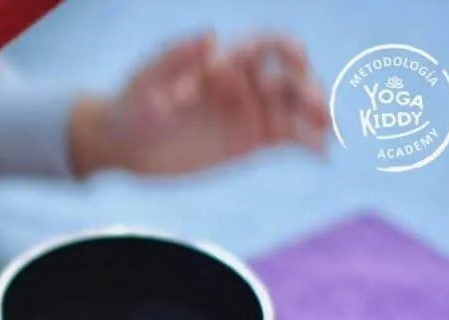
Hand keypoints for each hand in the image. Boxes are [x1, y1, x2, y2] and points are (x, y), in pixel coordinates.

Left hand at [69, 32, 330, 176]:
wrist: (122, 145)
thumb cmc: (130, 106)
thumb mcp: (146, 81)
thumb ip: (175, 58)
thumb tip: (210, 36)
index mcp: (222, 61)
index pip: (264, 47)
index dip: (285, 49)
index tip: (297, 60)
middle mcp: (243, 82)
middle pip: (288, 79)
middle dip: (307, 90)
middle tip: (316, 109)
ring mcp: (250, 111)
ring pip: (294, 109)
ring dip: (315, 117)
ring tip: (326, 133)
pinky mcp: (251, 141)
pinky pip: (288, 138)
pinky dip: (308, 143)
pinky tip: (322, 153)